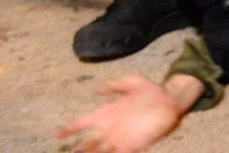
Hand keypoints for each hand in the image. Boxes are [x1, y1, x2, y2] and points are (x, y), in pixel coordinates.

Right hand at [55, 74, 184, 152]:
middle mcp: (110, 127)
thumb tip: (97, 90)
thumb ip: (115, 85)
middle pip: (88, 142)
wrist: (171, 101)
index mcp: (106, 112)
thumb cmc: (151, 91)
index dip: (70, 128)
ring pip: (100, 151)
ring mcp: (121, 138)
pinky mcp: (133, 145)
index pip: (83, 122)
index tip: (57, 134)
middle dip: (78, 149)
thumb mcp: (132, 82)